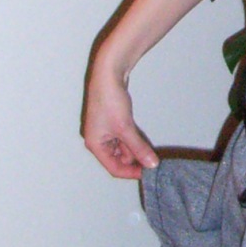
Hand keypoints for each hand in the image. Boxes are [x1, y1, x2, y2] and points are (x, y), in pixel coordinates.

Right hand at [83, 64, 157, 179]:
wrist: (107, 74)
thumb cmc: (109, 99)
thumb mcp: (125, 128)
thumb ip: (138, 148)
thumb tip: (150, 164)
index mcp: (94, 144)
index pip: (114, 168)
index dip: (131, 172)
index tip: (147, 172)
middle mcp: (97, 140)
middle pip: (117, 159)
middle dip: (134, 159)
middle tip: (150, 158)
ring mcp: (103, 131)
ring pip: (121, 148)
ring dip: (134, 149)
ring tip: (146, 147)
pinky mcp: (111, 123)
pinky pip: (122, 138)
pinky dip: (132, 140)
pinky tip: (141, 138)